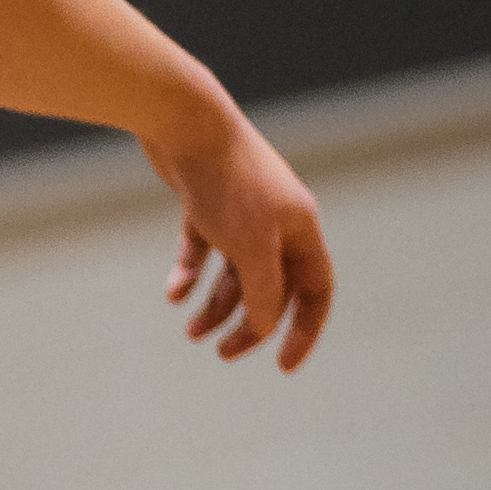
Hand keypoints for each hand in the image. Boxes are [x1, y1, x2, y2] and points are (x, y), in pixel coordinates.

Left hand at [150, 97, 333, 369]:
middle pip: (273, 288)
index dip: (305, 330)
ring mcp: (241, 212)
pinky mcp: (205, 203)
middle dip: (251, 325)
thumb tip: (263, 326)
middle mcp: (278, 221)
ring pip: (236, 274)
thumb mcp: (251, 248)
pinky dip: (189, 274)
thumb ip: (264, 293)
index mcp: (302, 229)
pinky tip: (173, 294)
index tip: (283, 366)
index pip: (317, 290)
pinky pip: (202, 251)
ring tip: (191, 333)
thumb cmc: (225, 184)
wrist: (184, 123)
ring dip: (216, 306)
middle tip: (221, 354)